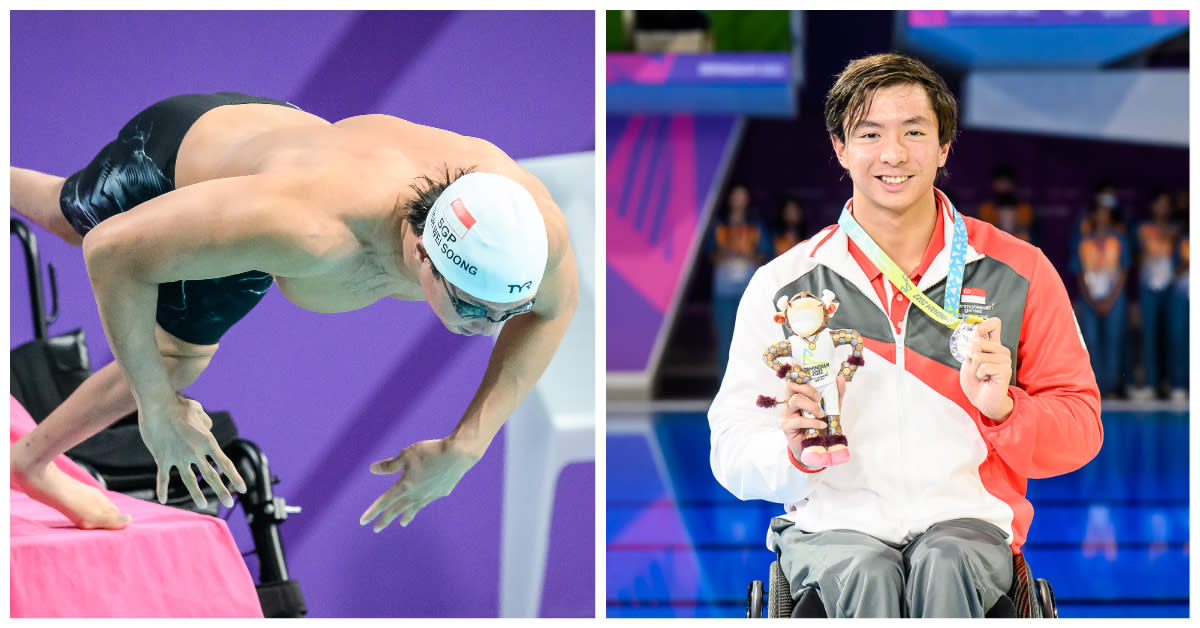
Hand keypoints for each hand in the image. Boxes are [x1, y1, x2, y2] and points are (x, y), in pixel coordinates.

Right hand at [139, 396, 245, 507]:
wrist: (157, 404)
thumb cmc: (178, 404)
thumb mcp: (198, 410)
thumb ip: (206, 421)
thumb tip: (208, 426)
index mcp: (207, 441)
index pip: (225, 463)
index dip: (234, 477)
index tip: (243, 488)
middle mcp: (195, 452)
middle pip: (211, 475)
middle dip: (221, 491)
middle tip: (229, 503)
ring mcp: (178, 456)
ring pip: (189, 480)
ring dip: (197, 494)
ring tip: (204, 504)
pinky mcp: (162, 458)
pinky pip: (163, 477)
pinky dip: (162, 489)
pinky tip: (163, 500)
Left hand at [359, 438, 478, 531]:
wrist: (458, 455)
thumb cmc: (430, 451)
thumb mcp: (406, 455)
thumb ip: (390, 465)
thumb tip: (372, 469)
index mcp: (404, 485)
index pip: (384, 502)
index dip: (372, 512)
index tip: (363, 522)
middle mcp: (415, 494)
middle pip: (397, 510)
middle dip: (385, 520)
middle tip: (376, 529)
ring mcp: (429, 495)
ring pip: (414, 509)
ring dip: (406, 516)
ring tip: (403, 523)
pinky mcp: (441, 492)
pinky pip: (427, 501)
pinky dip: (421, 505)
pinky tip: (422, 503)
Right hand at [779, 376, 844, 460]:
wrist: (815, 448)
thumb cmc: (820, 426)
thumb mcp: (831, 409)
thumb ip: (835, 395)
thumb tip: (840, 378)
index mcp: (798, 395)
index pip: (794, 379)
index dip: (797, 372)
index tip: (805, 370)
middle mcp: (790, 402)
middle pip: (791, 386)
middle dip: (807, 388)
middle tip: (819, 398)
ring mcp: (787, 414)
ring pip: (794, 401)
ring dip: (811, 406)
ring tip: (822, 414)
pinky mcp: (787, 427)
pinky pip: (798, 420)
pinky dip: (812, 422)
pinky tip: (821, 425)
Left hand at [958, 318, 1013, 421]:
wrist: (982, 400)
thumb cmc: (976, 382)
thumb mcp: (968, 361)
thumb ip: (972, 347)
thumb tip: (977, 335)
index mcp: (992, 346)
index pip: (994, 324)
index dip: (984, 324)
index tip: (978, 330)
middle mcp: (1001, 350)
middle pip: (977, 341)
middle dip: (970, 356)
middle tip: (977, 368)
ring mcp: (1004, 359)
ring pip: (978, 355)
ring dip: (974, 368)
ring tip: (982, 375)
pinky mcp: (1005, 369)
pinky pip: (983, 366)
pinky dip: (979, 374)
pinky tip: (986, 379)